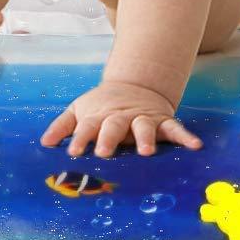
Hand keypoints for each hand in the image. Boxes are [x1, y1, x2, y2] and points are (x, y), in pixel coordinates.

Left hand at [39, 81, 201, 157]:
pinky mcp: (162, 121)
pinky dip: (186, 136)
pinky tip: (195, 146)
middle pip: (114, 126)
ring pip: (144, 127)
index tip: (72, 152)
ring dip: (145, 137)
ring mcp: (143, 119)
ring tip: (146, 151)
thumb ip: (62, 126)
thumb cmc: (101, 107)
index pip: (87, 127)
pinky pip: (175, 128)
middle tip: (103, 152)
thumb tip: (43, 144)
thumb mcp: (79, 110)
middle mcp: (121, 117)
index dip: (79, 138)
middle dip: (109, 138)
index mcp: (100, 116)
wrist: (133, 86)